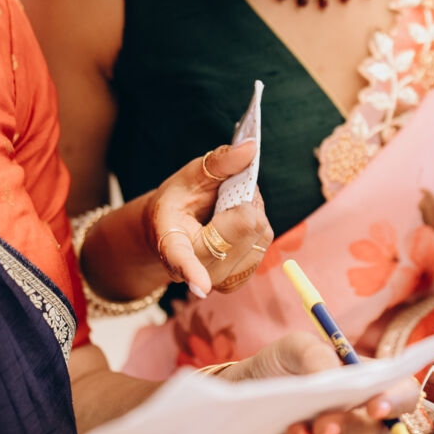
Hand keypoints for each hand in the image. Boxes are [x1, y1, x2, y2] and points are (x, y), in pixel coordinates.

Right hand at [147, 141, 272, 297]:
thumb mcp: (190, 176)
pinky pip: (263, 242)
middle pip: (246, 228)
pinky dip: (256, 225)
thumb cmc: (178, 202)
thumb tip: (250, 146)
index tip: (201, 286)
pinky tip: (237, 221)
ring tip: (228, 207)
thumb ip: (219, 162)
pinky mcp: (237, 281)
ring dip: (253, 212)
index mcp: (171, 242)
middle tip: (227, 191)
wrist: (169, 232)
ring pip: (260, 234)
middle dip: (246, 200)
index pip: (181, 258)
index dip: (191, 271)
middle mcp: (195, 268)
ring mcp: (218, 280)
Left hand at [229, 332, 420, 433]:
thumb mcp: (295, 347)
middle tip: (318, 425)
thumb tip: (331, 377)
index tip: (374, 408)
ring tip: (291, 433)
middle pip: (376, 433)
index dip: (395, 403)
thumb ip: (316, 355)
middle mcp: (372, 417)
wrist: (254, 391)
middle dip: (347, 429)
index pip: (404, 394)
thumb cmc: (285, 363)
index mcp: (374, 380)